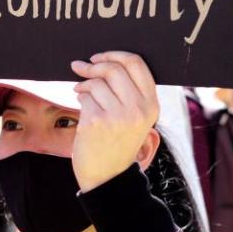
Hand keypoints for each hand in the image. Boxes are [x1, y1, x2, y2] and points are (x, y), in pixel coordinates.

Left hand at [70, 51, 158, 191]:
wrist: (108, 177)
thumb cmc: (118, 143)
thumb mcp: (136, 118)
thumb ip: (130, 92)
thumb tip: (105, 61)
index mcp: (152, 105)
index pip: (136, 64)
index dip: (115, 54)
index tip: (99, 56)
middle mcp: (138, 109)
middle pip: (114, 69)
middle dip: (93, 65)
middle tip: (81, 67)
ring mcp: (118, 116)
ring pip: (97, 82)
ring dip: (84, 83)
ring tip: (81, 91)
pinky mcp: (97, 122)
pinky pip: (85, 96)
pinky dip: (80, 96)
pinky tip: (82, 105)